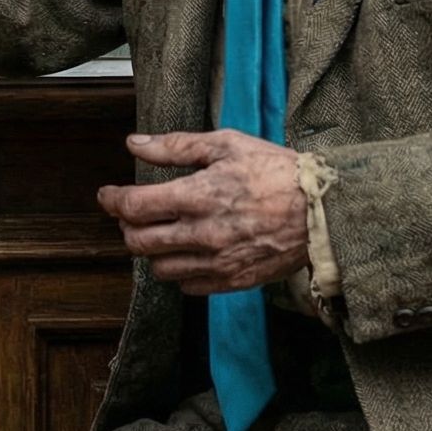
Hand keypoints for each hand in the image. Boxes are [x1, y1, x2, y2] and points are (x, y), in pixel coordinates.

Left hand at [97, 130, 309, 294]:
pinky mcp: (234, 281)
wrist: (323, 211)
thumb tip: (134, 144)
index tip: (108, 195)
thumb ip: (175, 146)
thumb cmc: (275, 171)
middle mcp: (203, 234)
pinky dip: (179, 271)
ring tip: (160, 233)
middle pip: (139, 243)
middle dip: (127, 228)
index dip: (112, 201)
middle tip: (132, 215)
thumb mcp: (226, 144)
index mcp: (198, 196)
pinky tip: (187, 252)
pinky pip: (188, 286)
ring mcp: (218, 262)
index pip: (135, 207)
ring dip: (151, 252)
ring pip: (160, 269)